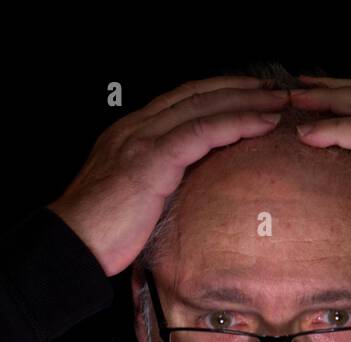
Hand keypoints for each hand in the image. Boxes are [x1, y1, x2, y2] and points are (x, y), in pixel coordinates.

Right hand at [48, 77, 289, 276]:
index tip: (249, 94)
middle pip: (196, 94)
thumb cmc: (99, 232)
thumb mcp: (133, 199)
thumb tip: (188, 195)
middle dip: (238, 88)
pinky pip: (203, 132)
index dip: (218, 93)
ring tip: (278, 102)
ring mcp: (143, 140)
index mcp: (129, 134)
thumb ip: (158, 185)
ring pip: (204, 106)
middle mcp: (136, 128)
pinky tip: (261, 123)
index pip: (181, 101)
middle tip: (274, 90)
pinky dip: (236, 123)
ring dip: (246, 101)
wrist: (72, 243)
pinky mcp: (152, 160)